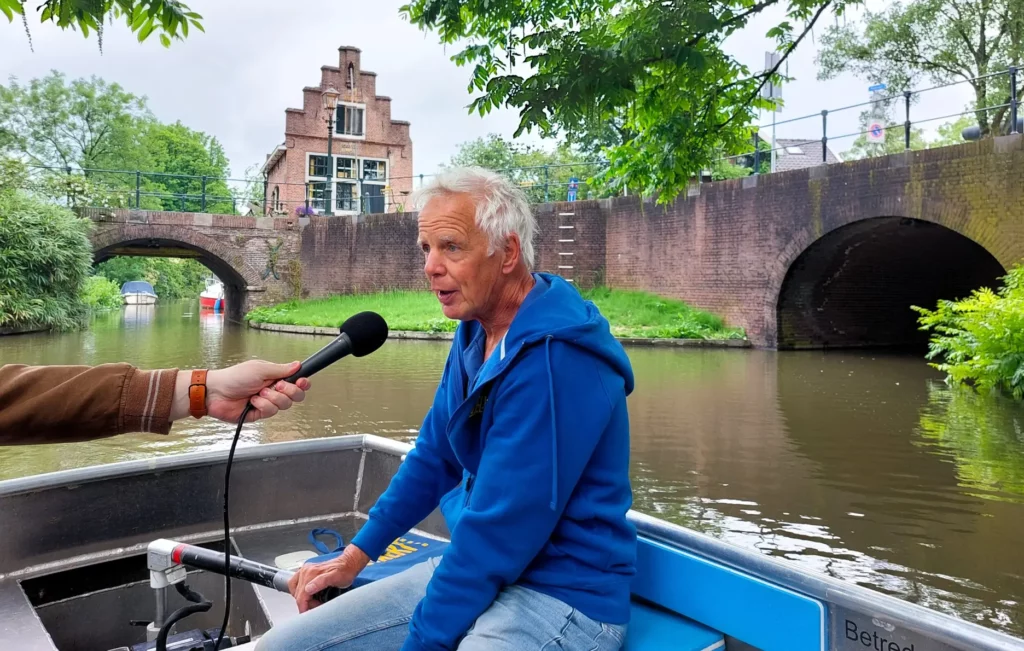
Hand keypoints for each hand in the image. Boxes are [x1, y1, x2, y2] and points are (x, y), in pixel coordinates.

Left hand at [171, 360, 311, 422]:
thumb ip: (281, 369)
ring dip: (272, 398)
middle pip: (295, 395)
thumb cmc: (234, 377)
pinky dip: (263, 405)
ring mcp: (267, 402)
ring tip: (258, 393)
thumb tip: (298, 365)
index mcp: (274, 376)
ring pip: (284, 405)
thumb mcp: (260, 369)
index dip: (302, 383)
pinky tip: (252, 401)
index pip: (296, 381)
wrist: (216, 393)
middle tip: (276, 386)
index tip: (302, 382)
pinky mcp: (260, 413)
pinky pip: (271, 412)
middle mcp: (273, 389)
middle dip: (289, 391)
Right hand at [289, 545, 369, 612]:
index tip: (307, 615)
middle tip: (317, 606)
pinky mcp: (307, 572)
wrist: (349, 563)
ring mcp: (305, 570)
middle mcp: (306, 571)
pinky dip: (300, 592)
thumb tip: (308, 589)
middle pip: (298, 594)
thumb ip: (322, 582)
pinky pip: (296, 584)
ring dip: (303, 598)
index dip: (304, 607)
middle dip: (306, 604)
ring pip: (295, 589)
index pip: (301, 596)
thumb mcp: (336, 578)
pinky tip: (309, 595)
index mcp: (311, 573)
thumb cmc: (345, 571)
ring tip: (315, 601)